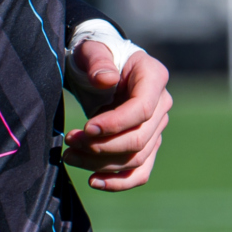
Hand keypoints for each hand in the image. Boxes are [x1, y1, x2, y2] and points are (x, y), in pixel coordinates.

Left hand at [64, 43, 170, 191]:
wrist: (101, 68)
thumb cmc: (96, 56)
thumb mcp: (92, 49)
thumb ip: (97, 61)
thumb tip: (106, 80)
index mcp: (154, 76)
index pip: (142, 109)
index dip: (115, 123)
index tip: (86, 128)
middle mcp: (162, 104)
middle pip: (139, 138)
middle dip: (101, 146)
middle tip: (70, 142)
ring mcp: (157, 127)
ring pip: (136, 158)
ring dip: (100, 163)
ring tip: (69, 155)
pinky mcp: (147, 145)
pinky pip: (140, 172)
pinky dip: (119, 182)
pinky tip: (93, 182)